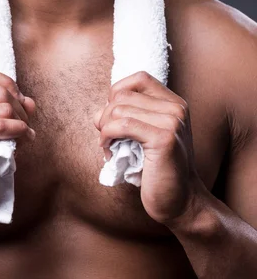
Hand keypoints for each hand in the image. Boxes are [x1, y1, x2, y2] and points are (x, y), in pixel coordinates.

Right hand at [0, 64, 35, 227]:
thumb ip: (0, 112)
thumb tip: (30, 101)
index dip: (5, 82)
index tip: (16, 102)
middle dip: (20, 106)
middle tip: (26, 125)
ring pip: (3, 107)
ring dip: (22, 122)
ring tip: (25, 136)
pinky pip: (0, 126)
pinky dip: (19, 132)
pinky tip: (23, 141)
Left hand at [93, 71, 203, 225]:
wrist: (182, 202)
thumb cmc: (158, 170)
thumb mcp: (145, 136)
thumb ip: (129, 116)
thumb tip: (99, 111)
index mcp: (174, 103)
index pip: (139, 78)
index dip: (118, 92)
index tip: (114, 117)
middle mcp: (176, 108)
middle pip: (123, 94)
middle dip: (105, 115)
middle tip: (106, 137)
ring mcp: (172, 122)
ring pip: (118, 109)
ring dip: (104, 129)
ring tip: (109, 148)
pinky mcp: (164, 139)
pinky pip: (122, 125)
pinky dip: (107, 137)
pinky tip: (109, 152)